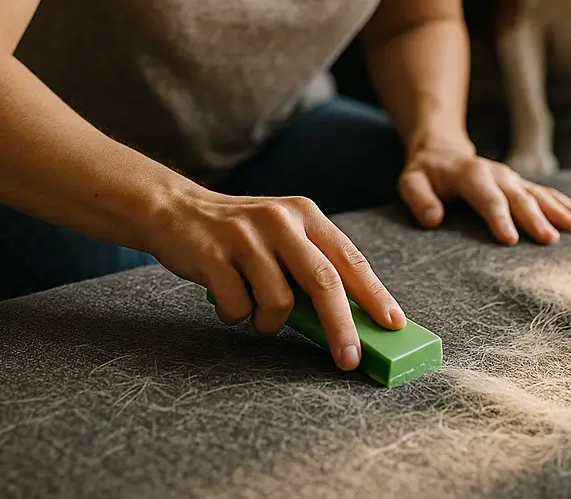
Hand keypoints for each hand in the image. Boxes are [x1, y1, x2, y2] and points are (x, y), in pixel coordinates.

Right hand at [149, 183, 406, 372]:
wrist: (177, 211)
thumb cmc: (241, 235)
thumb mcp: (284, 236)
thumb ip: (313, 266)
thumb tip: (351, 321)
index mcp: (305, 213)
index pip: (349, 258)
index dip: (374, 293)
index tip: (394, 324)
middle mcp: (281, 219)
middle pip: (323, 281)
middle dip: (342, 326)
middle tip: (349, 359)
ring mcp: (246, 236)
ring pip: (278, 302)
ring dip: (269, 322)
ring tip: (254, 309)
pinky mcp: (214, 254)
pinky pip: (238, 307)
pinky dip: (236, 315)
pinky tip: (226, 296)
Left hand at [398, 140, 570, 244]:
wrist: (442, 151)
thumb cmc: (426, 173)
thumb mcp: (411, 182)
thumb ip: (419, 198)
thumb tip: (433, 219)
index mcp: (471, 174)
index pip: (487, 198)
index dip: (498, 217)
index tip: (509, 239)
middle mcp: (497, 174)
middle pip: (518, 197)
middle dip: (534, 218)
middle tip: (550, 239)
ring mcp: (512, 178)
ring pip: (538, 194)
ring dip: (557, 210)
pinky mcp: (521, 184)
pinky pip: (546, 192)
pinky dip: (564, 203)